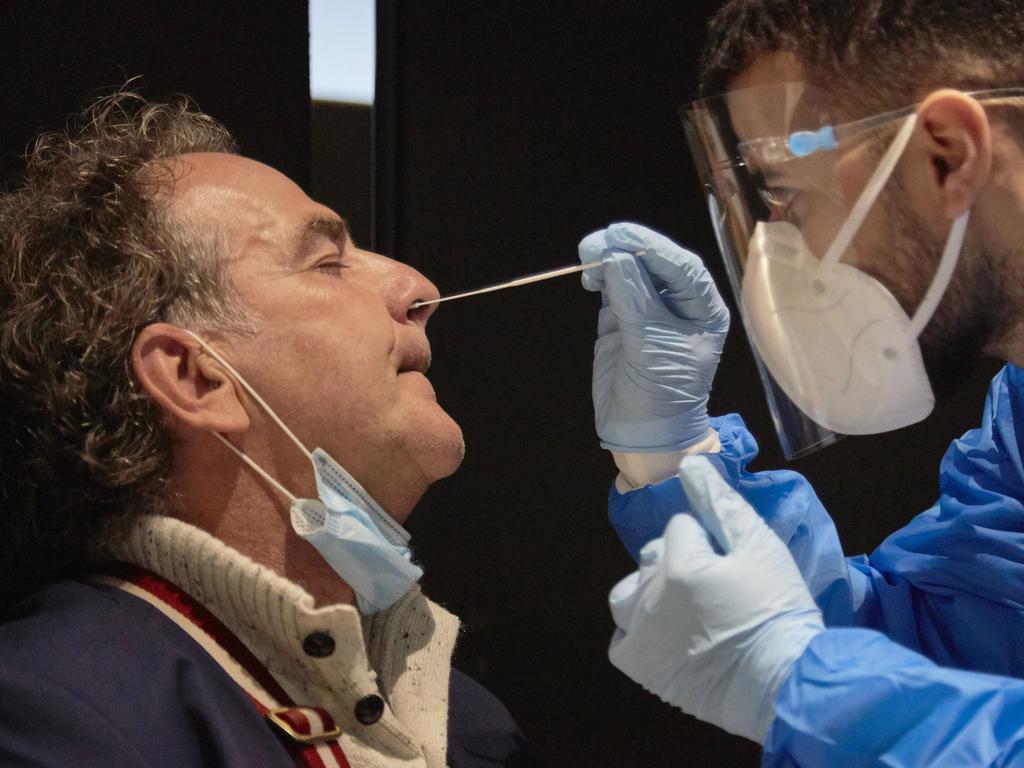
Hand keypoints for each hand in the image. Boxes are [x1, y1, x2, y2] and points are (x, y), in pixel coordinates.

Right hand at [579, 222, 728, 451]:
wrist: (642, 433)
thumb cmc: (662, 392)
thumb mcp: (652, 345)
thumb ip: (635, 299)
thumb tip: (615, 257)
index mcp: (703, 309)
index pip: (681, 266)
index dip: (652, 246)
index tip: (621, 235)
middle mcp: (678, 305)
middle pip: (654, 263)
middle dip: (626, 249)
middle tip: (597, 243)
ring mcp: (649, 311)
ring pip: (630, 272)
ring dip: (610, 260)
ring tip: (588, 257)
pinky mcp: (622, 320)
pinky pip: (613, 289)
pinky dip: (601, 278)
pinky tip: (591, 277)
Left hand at [607, 455, 823, 743]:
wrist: (785, 684)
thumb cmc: (777, 612)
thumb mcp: (760, 548)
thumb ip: (721, 504)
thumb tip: (689, 463)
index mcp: (679, 562)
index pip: (681, 528)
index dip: (709, 540)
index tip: (733, 564)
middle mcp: (650, 595)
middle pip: (652, 557)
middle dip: (679, 561)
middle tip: (717, 587)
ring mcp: (641, 633)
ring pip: (627, 593)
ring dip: (649, 591)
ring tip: (685, 607)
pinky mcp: (642, 666)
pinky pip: (621, 639)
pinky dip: (637, 631)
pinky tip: (667, 635)